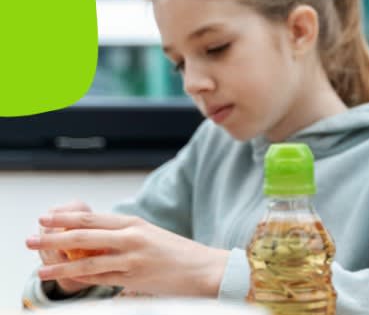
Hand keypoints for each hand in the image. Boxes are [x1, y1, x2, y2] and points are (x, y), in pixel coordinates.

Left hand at [25, 211, 229, 296]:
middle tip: (32, 237)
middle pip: (83, 235)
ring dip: (59, 264)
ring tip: (40, 268)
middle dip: (53, 236)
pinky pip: (100, 278)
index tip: (45, 218)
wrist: (205, 268)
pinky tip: (65, 279)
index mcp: (134, 223)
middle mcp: (131, 237)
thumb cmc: (179, 254)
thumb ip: (124, 237)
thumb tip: (95, 243)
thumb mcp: (150, 237)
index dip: (65, 218)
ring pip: (87, 260)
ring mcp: (132, 257)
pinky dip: (79, 279)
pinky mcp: (135, 276)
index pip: (92, 218)